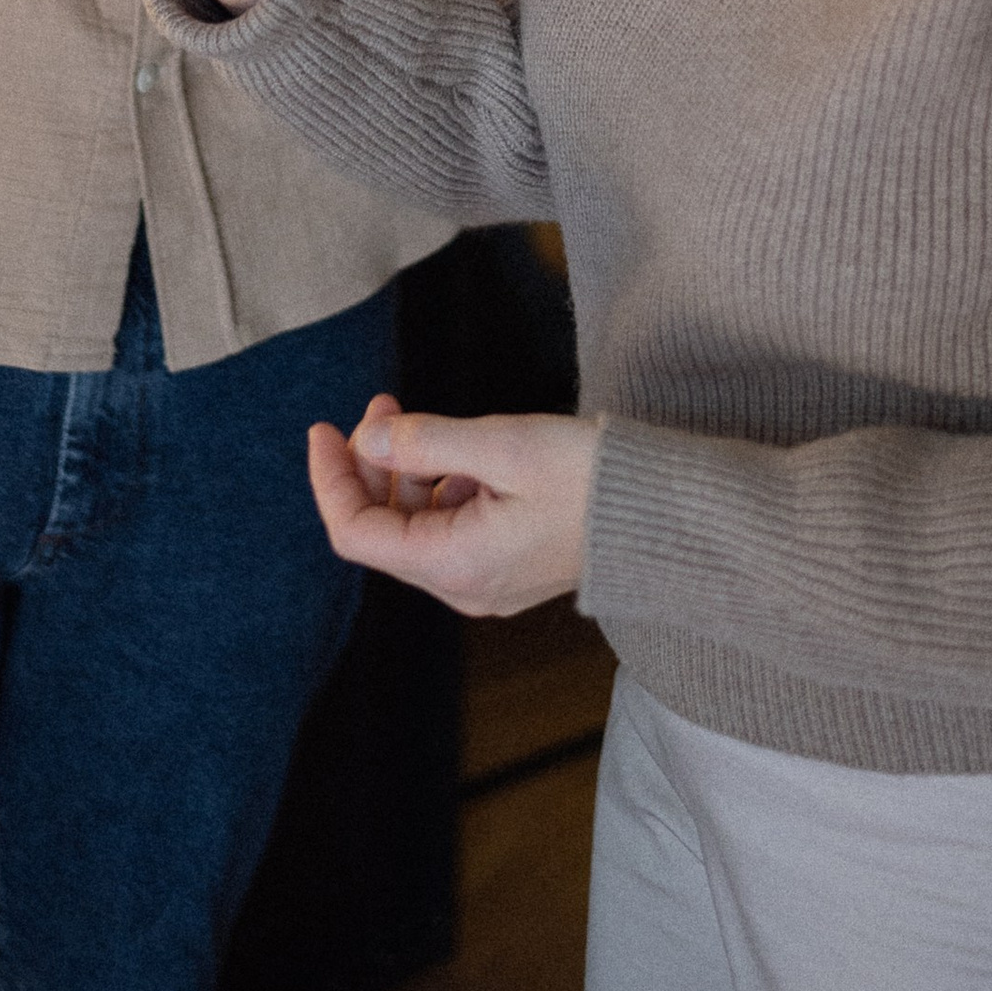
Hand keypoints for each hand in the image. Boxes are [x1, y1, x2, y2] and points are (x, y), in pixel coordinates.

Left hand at [308, 397, 599, 616]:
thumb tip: (367, 436)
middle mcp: (464, 586)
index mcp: (455, 566)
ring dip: (403, 471)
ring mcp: (486, 581)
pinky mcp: (507, 566)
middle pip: (383, 531)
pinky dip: (437, 486)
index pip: (357, 533)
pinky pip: (449, 529)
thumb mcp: (502, 446)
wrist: (667, 514)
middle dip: (369, 465)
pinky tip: (456, 451)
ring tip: (412, 416)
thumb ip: (427, 442)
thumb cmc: (589, 477)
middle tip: (380, 404)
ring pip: (415, 528)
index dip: (331, 479)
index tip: (324, 427)